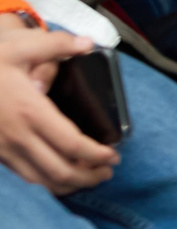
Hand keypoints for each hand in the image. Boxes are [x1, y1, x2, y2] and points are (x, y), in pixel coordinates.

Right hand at [0, 22, 117, 193]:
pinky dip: (47, 182)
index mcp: (30, 111)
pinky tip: (61, 175)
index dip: (96, 155)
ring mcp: (3, 149)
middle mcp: (17, 136)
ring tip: (91, 177)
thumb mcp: (20, 46)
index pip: (71, 144)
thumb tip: (88, 44)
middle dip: (89, 177)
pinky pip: (25, 176)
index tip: (114, 154)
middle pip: (60, 170)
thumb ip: (57, 44)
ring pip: (41, 180)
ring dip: (69, 184)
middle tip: (108, 171)